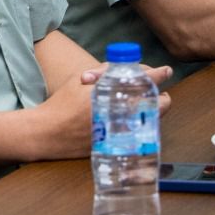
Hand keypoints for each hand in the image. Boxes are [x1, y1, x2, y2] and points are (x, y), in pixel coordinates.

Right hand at [26, 66, 172, 159]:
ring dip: (151, 111)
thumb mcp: (82, 80)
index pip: (148, 80)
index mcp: (116, 94)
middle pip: (161, 105)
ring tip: (141, 106)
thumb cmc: (63, 103)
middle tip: (154, 92)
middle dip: (160, 96)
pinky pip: (139, 134)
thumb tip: (124, 68)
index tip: (166, 71)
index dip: (160, 74)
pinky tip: (131, 121)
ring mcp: (125, 133)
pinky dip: (139, 126)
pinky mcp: (120, 146)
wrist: (48, 133)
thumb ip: (106, 72)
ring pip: (153, 121)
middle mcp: (124, 115)